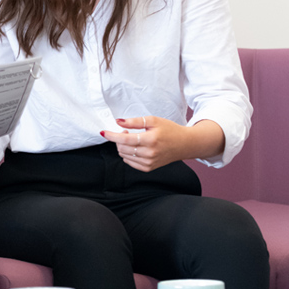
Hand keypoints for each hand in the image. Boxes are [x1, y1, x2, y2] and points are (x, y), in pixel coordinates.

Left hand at [100, 116, 223, 171]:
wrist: (185, 144)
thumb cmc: (170, 130)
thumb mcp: (153, 120)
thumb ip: (134, 121)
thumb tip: (118, 121)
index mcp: (151, 140)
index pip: (125, 139)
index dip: (112, 136)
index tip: (104, 132)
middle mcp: (150, 153)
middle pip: (122, 148)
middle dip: (119, 139)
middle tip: (127, 131)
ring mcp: (149, 163)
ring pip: (124, 155)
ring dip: (123, 146)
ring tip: (134, 139)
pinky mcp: (149, 168)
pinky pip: (130, 162)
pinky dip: (128, 154)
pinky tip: (136, 148)